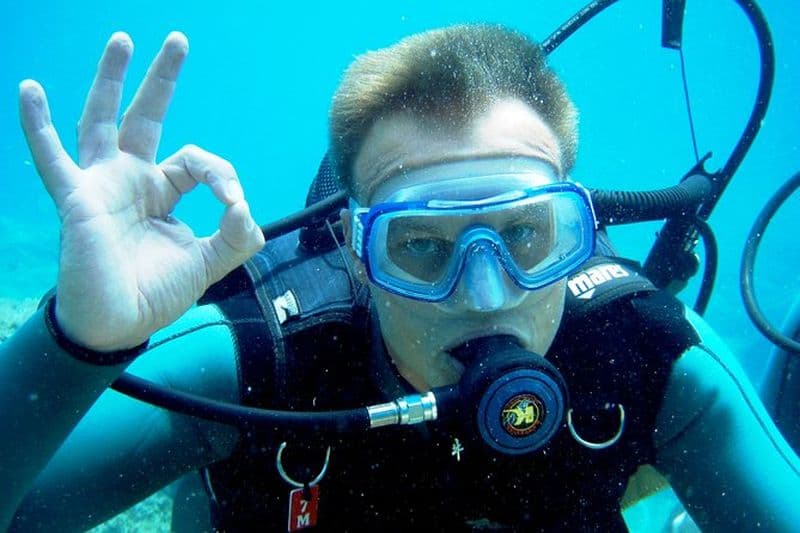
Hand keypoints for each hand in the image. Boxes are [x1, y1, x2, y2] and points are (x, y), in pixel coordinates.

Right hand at [18, 32, 264, 350]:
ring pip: (104, 121)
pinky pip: (52, 158)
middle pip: (147, 118)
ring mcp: (102, 185)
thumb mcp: (207, 263)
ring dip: (111, 81)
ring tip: (123, 40)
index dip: (221, 174)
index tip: (235, 204)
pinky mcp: (77, 199)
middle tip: (179, 39)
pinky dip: (38, 126)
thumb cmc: (156, 293)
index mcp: (163, 193)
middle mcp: (131, 180)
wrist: (118, 325)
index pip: (196, 162)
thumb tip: (247, 209)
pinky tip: (30, 90)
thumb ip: (234, 237)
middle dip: (162, 80)